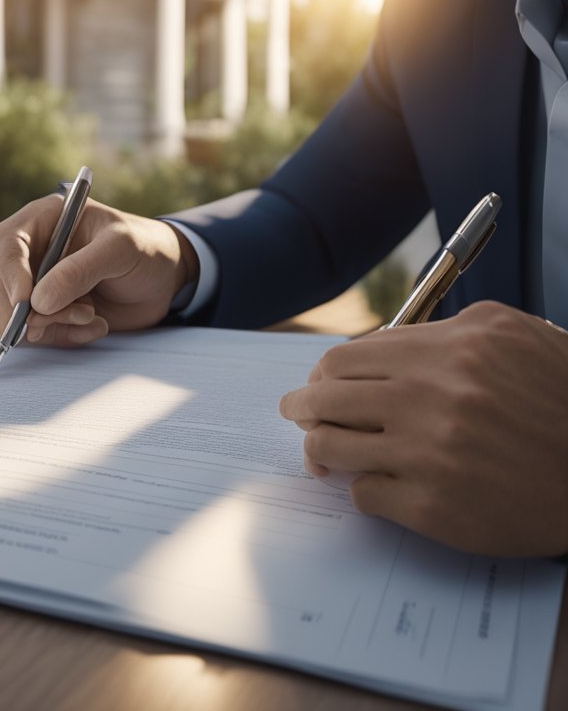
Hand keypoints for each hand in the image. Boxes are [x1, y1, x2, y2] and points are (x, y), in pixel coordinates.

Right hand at [0, 196, 195, 346]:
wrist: (165, 278)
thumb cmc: (146, 248)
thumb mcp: (120, 249)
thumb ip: (80, 270)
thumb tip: (38, 302)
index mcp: (44, 220)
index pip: (6, 243)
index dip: (10, 273)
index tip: (26, 302)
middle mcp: (34, 251)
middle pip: (5, 286)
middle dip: (34, 311)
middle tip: (76, 315)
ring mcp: (40, 284)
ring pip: (20, 316)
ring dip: (55, 325)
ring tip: (92, 316)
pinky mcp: (50, 311)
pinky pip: (41, 334)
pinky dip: (66, 336)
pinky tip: (95, 325)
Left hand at [279, 301, 567, 556]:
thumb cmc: (560, 401)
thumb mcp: (514, 337)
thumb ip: (440, 333)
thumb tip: (372, 348)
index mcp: (453, 349)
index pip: (346, 358)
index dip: (325, 373)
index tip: (319, 384)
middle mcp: (436, 397)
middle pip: (325, 398)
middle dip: (302, 406)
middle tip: (297, 413)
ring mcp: (431, 454)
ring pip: (330, 446)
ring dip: (321, 449)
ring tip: (322, 453)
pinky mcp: (433, 507)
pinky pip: (363, 493)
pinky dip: (364, 488)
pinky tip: (379, 485)